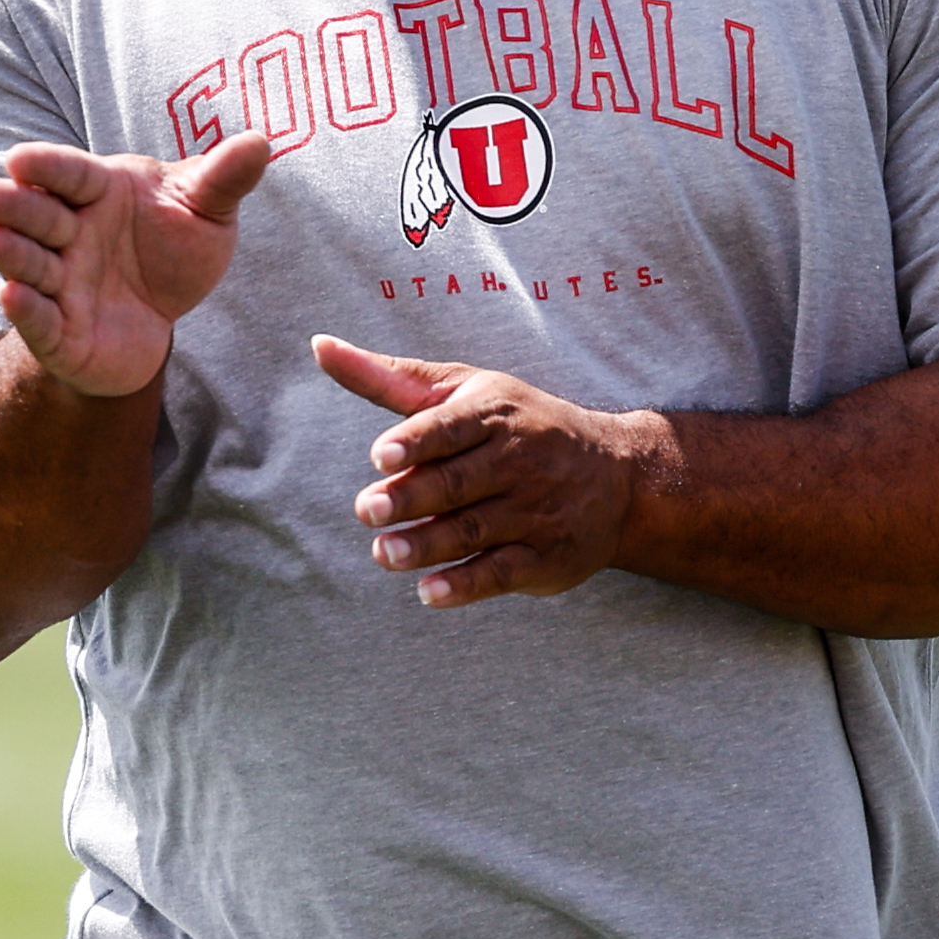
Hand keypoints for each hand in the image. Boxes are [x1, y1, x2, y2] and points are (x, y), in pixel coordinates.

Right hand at [0, 134, 272, 396]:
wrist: (159, 319)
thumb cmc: (172, 250)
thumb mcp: (206, 212)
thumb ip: (224, 179)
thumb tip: (261, 141)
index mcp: (98, 191)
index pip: (69, 173)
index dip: (45, 166)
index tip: (20, 158)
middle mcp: (69, 233)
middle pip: (36, 214)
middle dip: (13, 206)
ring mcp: (58, 282)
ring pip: (26, 263)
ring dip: (7, 253)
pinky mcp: (57, 331)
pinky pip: (38, 318)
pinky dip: (25, 309)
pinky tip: (11, 295)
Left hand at [312, 336, 658, 607]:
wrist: (619, 477)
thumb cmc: (522, 426)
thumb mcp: (465, 390)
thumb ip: (389, 378)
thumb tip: (319, 345)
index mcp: (494, 415)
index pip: (451, 427)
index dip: (416, 441)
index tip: (381, 455)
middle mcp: (518, 461)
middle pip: (457, 482)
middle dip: (411, 498)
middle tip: (367, 509)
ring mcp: (535, 511)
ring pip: (475, 530)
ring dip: (428, 545)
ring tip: (385, 553)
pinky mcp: (547, 557)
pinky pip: (502, 572)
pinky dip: (466, 585)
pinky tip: (429, 592)